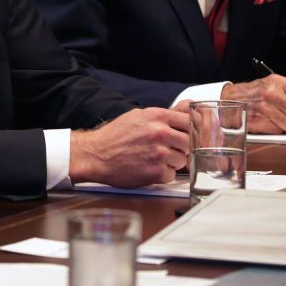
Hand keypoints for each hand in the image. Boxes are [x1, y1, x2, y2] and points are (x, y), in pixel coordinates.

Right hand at [69, 108, 189, 186]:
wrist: (96, 154)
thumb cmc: (115, 136)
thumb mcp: (138, 116)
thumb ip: (162, 116)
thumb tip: (186, 110)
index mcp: (157, 116)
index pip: (190, 121)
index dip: (190, 130)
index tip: (186, 136)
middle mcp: (160, 133)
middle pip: (189, 142)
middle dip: (180, 148)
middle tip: (167, 150)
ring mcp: (159, 153)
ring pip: (182, 160)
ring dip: (171, 162)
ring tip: (153, 159)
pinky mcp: (156, 172)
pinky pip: (172, 175)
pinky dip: (162, 175)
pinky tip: (148, 168)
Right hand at [223, 75, 285, 133]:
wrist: (228, 98)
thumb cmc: (253, 94)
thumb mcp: (271, 86)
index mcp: (277, 82)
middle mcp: (271, 92)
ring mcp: (263, 106)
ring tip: (284, 124)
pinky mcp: (256, 119)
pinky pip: (277, 131)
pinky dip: (278, 131)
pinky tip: (271, 124)